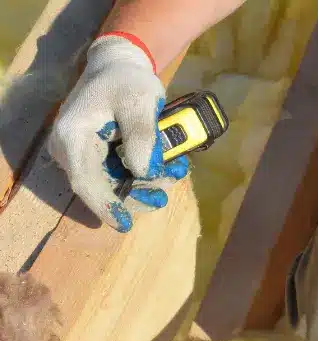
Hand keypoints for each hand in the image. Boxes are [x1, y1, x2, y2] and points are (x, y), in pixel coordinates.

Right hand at [48, 33, 189, 232]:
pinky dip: (147, 178)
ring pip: (117, 187)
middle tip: (172, 178)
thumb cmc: (126, 81)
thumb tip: (143, 172)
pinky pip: (122, 178)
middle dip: (141, 192)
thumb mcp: (140, 101)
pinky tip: (170, 168)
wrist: (119, 68)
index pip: (85, 181)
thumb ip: (142, 136)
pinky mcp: (99, 161)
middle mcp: (71, 152)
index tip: (125, 223)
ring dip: (150, 186)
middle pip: (104, 189)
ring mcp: (84, 158)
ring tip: (176, 169)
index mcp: (73, 137)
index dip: (106, 206)